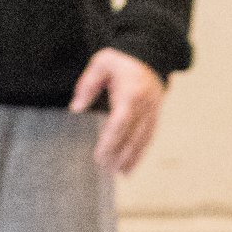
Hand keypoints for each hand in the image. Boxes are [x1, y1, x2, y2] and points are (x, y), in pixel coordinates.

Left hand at [69, 49, 165, 174]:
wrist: (149, 56)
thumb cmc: (121, 61)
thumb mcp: (101, 63)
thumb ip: (88, 85)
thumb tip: (76, 108)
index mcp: (132, 93)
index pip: (121, 122)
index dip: (111, 141)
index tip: (99, 156)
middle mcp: (146, 105)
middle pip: (132, 135)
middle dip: (119, 155)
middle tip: (104, 170)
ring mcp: (153, 112)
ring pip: (142, 140)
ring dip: (131, 159)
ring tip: (118, 174)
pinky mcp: (156, 117)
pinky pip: (148, 139)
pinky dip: (139, 154)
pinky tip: (130, 168)